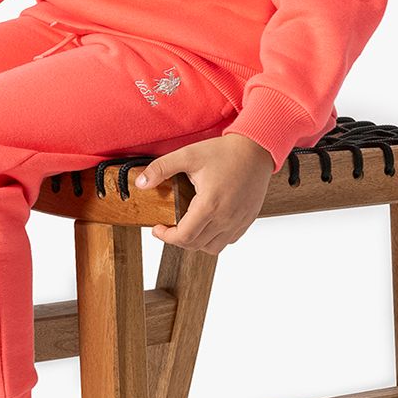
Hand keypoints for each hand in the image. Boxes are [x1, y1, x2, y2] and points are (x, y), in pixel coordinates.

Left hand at [134, 132, 275, 255]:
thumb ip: (162, 168)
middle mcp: (225, 218)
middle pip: (196, 245)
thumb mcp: (189, 155)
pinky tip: (207, 223)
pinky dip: (214, 238)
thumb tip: (140, 183)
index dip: (166, 237)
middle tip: (168, 227)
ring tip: (188, 226)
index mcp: (209, 204)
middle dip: (177, 239)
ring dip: (196, 242)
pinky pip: (228, 240)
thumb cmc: (224, 152)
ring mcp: (238, 221)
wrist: (256, 149)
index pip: (184, 237)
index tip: (157, 229)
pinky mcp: (247, 220)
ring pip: (212, 248)